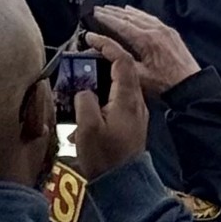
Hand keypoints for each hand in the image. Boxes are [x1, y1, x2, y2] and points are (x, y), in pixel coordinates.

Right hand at [71, 37, 149, 177]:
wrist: (124, 184)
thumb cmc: (105, 157)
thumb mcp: (88, 130)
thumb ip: (84, 102)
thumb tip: (83, 88)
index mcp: (128, 96)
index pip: (121, 59)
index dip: (106, 44)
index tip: (90, 37)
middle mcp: (136, 99)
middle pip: (125, 65)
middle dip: (108, 52)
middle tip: (89, 47)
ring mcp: (137, 109)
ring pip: (124, 79)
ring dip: (108, 69)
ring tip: (89, 65)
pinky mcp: (133, 120)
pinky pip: (122, 92)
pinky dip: (110, 84)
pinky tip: (96, 92)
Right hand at [89, 5, 200, 93]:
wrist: (189, 83)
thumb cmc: (164, 83)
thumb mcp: (139, 76)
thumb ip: (122, 61)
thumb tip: (106, 49)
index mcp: (147, 40)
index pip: (122, 25)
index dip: (107, 19)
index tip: (95, 13)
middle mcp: (156, 30)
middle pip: (130, 17)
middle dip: (113, 12)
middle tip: (99, 8)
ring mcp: (164, 29)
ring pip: (141, 16)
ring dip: (125, 11)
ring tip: (112, 9)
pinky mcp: (170, 32)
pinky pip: (151, 18)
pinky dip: (139, 14)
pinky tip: (134, 13)